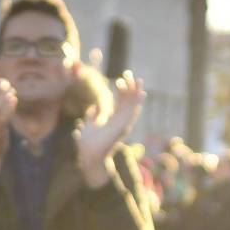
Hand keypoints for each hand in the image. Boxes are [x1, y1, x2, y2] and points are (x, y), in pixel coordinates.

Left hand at [77, 71, 147, 187]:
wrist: (88, 155)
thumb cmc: (88, 144)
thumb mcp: (88, 126)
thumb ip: (92, 117)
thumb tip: (93, 107)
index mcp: (113, 120)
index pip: (121, 103)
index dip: (122, 91)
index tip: (121, 79)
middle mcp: (120, 122)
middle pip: (128, 102)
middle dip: (130, 88)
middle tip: (129, 73)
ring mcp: (122, 124)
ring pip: (131, 106)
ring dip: (135, 92)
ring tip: (138, 80)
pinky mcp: (123, 127)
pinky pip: (131, 113)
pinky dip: (136, 103)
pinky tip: (141, 93)